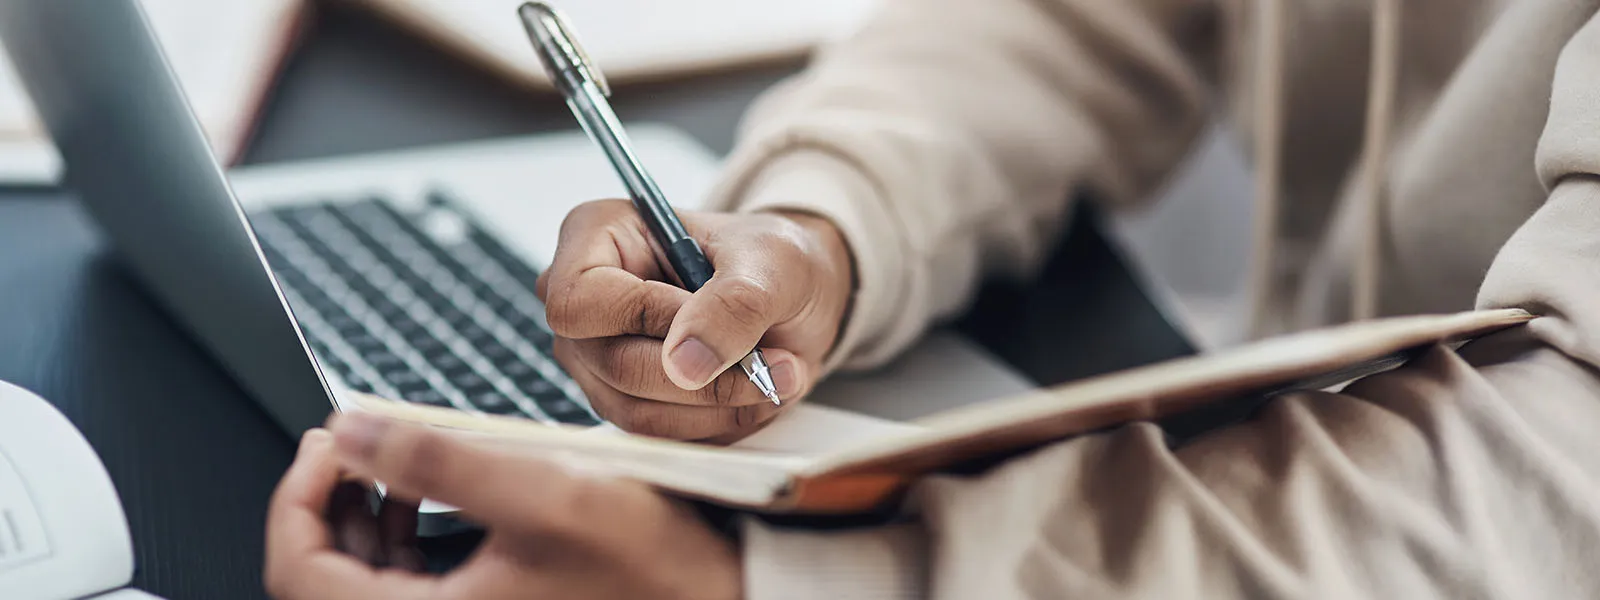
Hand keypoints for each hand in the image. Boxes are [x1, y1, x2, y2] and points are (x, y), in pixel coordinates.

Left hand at [264, 412, 741, 599]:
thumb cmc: (649, 567)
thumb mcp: (544, 494)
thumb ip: (437, 461)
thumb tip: (350, 432)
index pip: (300, 572)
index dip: (296, 497)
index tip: (325, 442)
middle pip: (325, 580)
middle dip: (327, 501)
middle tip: (346, 442)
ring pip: (365, 586)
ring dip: (362, 521)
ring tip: (383, 462)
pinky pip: (411, 590)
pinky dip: (401, 542)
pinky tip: (424, 499)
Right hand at [537, 200, 853, 441]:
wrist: (795, 299)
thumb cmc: (772, 261)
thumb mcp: (772, 264)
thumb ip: (733, 304)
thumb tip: (685, 364)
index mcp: (597, 238)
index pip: (580, 302)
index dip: (647, 320)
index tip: (720, 322)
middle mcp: (585, 305)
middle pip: (615, 365)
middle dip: (707, 377)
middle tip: (781, 365)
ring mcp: (598, 360)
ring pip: (638, 412)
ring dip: (720, 405)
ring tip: (778, 374)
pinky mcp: (626, 403)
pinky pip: (662, 436)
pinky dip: (718, 422)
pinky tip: (754, 393)